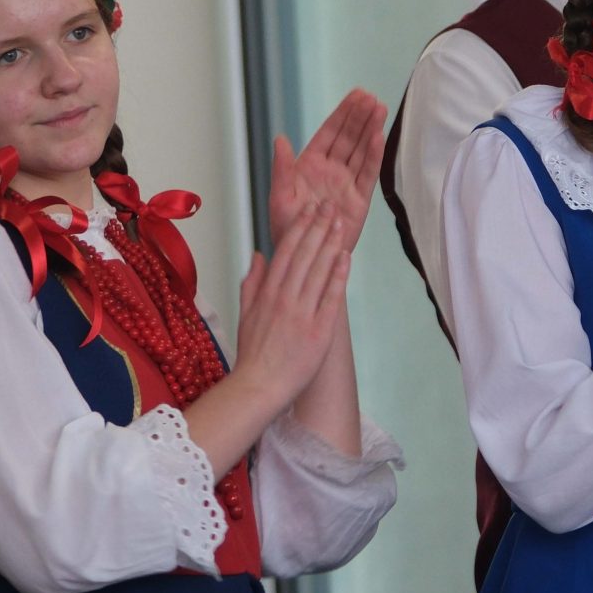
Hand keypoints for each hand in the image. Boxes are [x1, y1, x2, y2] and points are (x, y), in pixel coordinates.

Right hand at [231, 203, 350, 408]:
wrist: (260, 386)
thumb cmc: (254, 353)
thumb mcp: (246, 313)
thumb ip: (252, 282)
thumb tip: (258, 255)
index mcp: (267, 293)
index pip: (285, 252)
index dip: (299, 228)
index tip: (309, 209)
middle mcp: (285, 298)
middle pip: (305, 255)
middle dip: (318, 227)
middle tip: (330, 206)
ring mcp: (303, 313)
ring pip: (319, 271)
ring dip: (331, 244)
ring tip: (340, 223)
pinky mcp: (319, 330)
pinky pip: (331, 297)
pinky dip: (339, 275)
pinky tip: (345, 257)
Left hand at [266, 90, 387, 251]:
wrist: (304, 257)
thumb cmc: (287, 230)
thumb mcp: (280, 197)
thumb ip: (282, 168)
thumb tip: (280, 139)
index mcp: (310, 165)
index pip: (329, 133)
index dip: (343, 114)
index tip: (357, 95)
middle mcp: (331, 170)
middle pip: (348, 137)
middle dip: (360, 116)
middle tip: (372, 97)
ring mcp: (346, 183)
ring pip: (360, 150)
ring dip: (370, 130)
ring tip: (381, 108)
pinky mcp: (360, 199)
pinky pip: (368, 174)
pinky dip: (374, 156)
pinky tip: (380, 137)